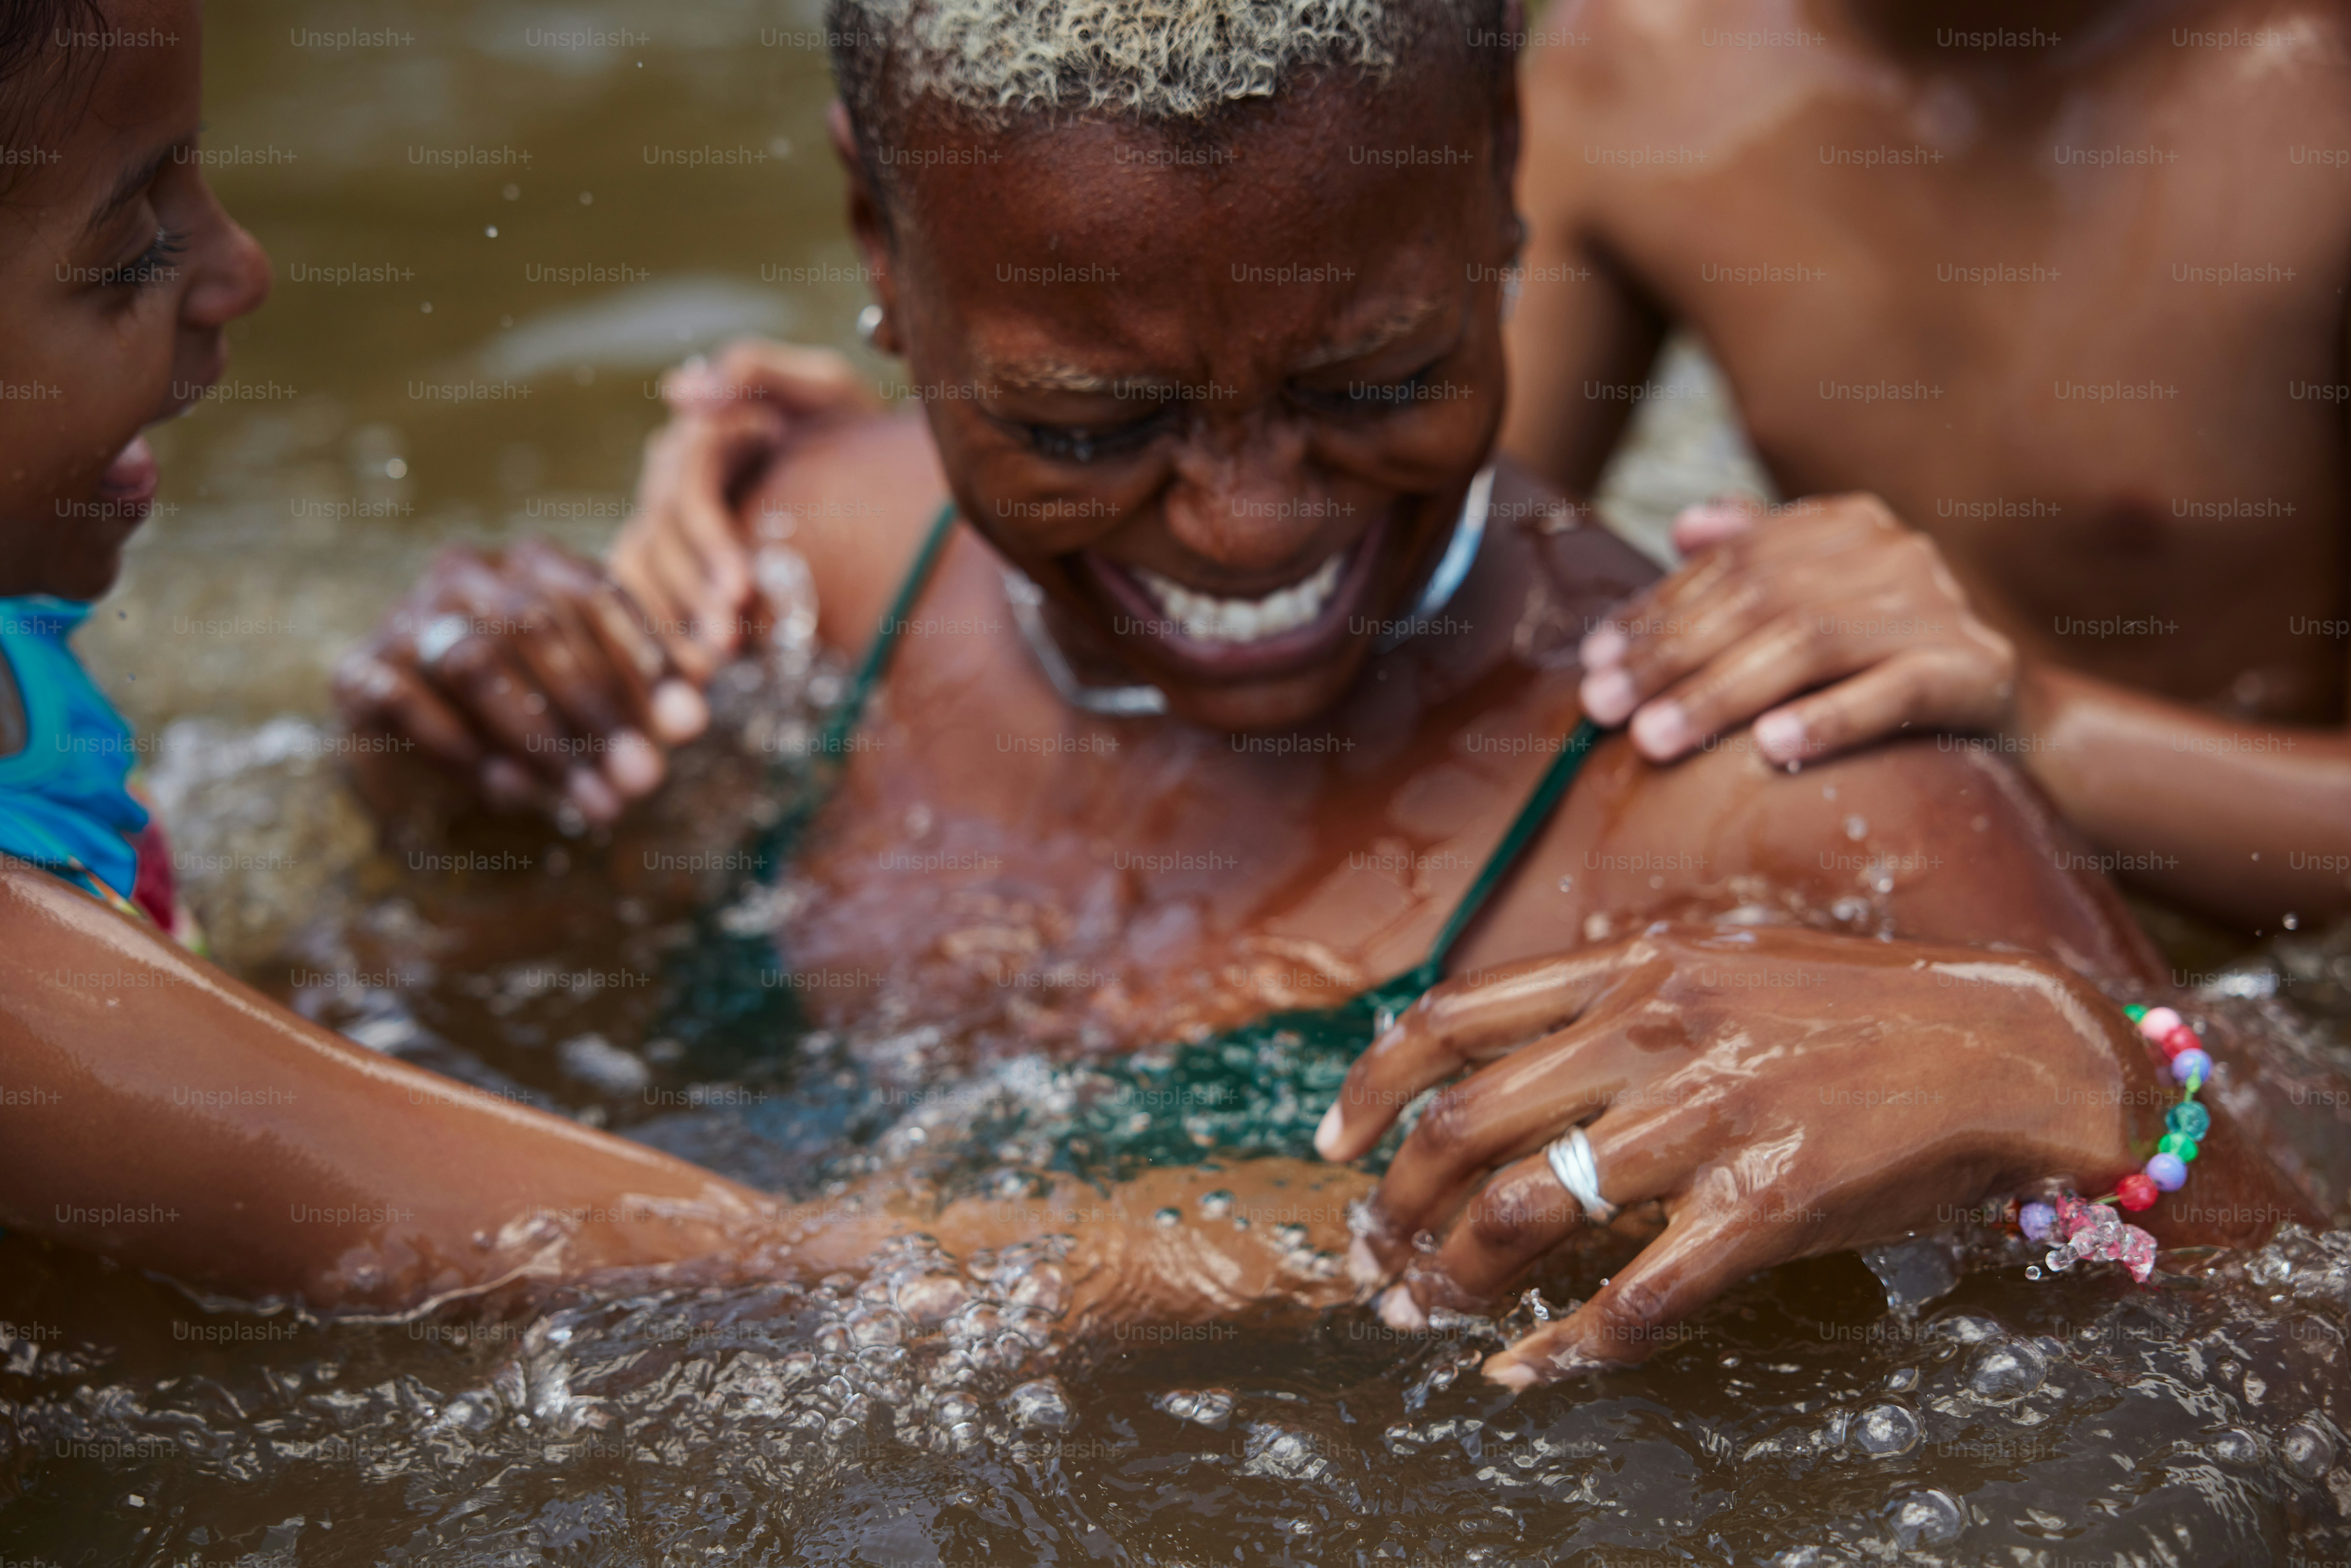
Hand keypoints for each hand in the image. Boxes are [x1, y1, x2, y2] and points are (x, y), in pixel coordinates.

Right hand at [333, 537, 708, 823]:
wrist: (422, 741)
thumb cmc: (533, 706)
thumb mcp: (602, 697)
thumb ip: (649, 695)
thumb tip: (694, 718)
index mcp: (530, 562)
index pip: (595, 592)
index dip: (646, 656)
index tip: (689, 725)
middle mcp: (464, 573)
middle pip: (538, 627)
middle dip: (600, 710)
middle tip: (644, 780)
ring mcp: (404, 618)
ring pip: (476, 664)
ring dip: (542, 741)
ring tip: (597, 804)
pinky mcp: (359, 672)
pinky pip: (409, 703)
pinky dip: (465, 751)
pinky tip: (514, 794)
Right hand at [614, 340, 879, 681]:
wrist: (877, 481)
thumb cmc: (853, 432)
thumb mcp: (827, 391)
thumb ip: (762, 373)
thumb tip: (679, 391)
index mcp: (703, 435)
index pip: (686, 487)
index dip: (708, 540)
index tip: (744, 592)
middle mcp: (670, 479)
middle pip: (660, 538)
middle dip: (693, 595)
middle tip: (732, 645)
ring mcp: (662, 524)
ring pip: (642, 574)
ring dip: (674, 623)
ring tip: (714, 668)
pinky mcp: (667, 567)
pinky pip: (643, 603)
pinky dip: (664, 639)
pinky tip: (693, 677)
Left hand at [1313, 925, 2164, 1388]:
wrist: (2007, 1046)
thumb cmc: (1856, 1011)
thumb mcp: (1717, 966)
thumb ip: (1612, 1003)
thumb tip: (1506, 1059)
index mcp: (1633, 970)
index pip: (1450, 1022)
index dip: (1370, 1087)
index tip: (1333, 1143)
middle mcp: (1655, 1034)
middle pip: (1464, 1130)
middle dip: (1395, 1206)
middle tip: (1373, 1258)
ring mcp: (1710, 1121)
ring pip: (1525, 1214)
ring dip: (1452, 1280)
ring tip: (1422, 1315)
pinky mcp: (1767, 1207)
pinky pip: (1633, 1299)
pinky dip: (1563, 1348)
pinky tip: (1526, 1371)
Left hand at [1577, 494, 2016, 765]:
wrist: (2002, 700)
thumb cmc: (1882, 652)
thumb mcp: (1819, 594)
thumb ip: (1756, 555)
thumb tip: (1683, 524)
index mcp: (1844, 526)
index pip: (1729, 566)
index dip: (1656, 613)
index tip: (1595, 660)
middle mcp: (1889, 554)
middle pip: (1758, 602)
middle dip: (1671, 658)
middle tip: (1604, 706)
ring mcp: (1933, 609)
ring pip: (1808, 646)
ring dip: (1721, 695)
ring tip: (1656, 738)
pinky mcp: (1971, 671)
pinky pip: (1891, 694)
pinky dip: (1828, 718)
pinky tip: (1770, 746)